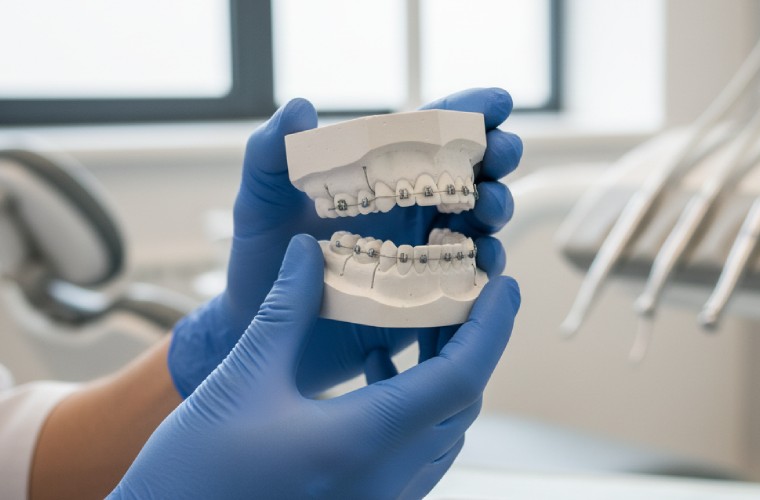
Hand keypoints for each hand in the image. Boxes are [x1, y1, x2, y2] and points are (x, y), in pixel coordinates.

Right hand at [111, 235, 520, 499]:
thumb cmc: (195, 473)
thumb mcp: (244, 378)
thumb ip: (287, 310)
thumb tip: (311, 252)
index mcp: (367, 440)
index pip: (461, 376)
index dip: (492, 325)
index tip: (506, 285)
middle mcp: (386, 479)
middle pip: (460, 402)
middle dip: (469, 344)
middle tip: (461, 295)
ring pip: (442, 430)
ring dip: (442, 376)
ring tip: (420, 327)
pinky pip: (414, 452)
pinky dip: (413, 406)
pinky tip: (374, 375)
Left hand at [168, 88, 522, 397]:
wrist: (257, 327)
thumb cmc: (259, 257)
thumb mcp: (260, 201)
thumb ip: (271, 153)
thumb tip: (300, 105)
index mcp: (376, 176)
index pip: (428, 134)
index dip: (468, 113)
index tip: (499, 102)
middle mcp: (406, 210)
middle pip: (467, 175)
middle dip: (494, 158)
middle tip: (501, 154)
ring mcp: (419, 253)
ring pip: (477, 224)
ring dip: (495, 210)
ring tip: (489, 210)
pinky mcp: (424, 299)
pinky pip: (466, 280)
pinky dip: (484, 268)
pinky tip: (486, 261)